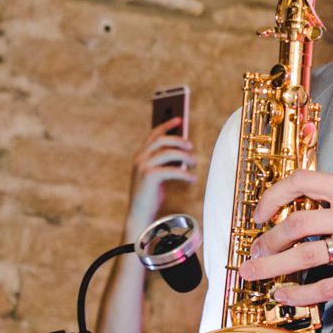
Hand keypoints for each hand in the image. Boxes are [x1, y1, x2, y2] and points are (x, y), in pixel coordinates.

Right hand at [126, 118, 195, 235]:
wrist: (139, 213)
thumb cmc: (150, 194)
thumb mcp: (156, 174)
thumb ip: (164, 161)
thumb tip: (183, 149)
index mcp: (140, 155)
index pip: (153, 134)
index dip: (166, 125)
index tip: (179, 119)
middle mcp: (140, 158)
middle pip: (162, 141)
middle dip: (179, 141)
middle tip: (191, 147)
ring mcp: (143, 167)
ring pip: (168, 153)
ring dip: (184, 156)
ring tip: (194, 163)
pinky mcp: (150, 177)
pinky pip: (171, 170)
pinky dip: (184, 174)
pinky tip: (192, 179)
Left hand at [239, 170, 332, 308]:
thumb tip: (304, 212)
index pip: (303, 181)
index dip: (272, 197)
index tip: (260, 213)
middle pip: (296, 222)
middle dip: (266, 240)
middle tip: (255, 250)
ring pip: (303, 254)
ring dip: (271, 266)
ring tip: (255, 273)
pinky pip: (323, 286)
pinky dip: (298, 294)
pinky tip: (285, 296)